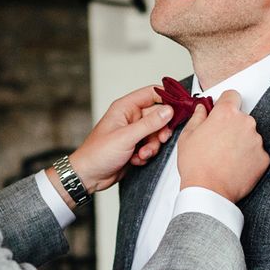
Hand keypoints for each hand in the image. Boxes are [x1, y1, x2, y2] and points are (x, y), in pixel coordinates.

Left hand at [58, 86, 173, 197]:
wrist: (89, 175)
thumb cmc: (97, 153)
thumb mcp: (126, 137)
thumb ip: (149, 124)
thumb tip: (168, 111)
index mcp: (125, 107)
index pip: (152, 94)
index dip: (167, 98)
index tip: (180, 108)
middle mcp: (130, 117)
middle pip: (158, 116)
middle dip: (159, 130)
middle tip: (160, 139)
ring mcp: (133, 132)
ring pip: (155, 133)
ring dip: (152, 145)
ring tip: (142, 154)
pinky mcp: (134, 145)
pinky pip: (150, 146)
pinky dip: (146, 154)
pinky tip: (136, 159)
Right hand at [177, 91, 269, 202]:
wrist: (209, 191)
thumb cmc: (196, 165)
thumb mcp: (187, 136)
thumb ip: (197, 117)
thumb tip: (202, 109)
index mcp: (226, 113)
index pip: (232, 95)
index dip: (225, 103)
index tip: (221, 111)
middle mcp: (245, 123)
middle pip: (241, 117)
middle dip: (231, 125)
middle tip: (217, 141)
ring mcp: (257, 140)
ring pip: (249, 135)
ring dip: (240, 142)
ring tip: (224, 157)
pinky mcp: (264, 158)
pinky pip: (256, 152)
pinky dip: (248, 157)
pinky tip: (234, 166)